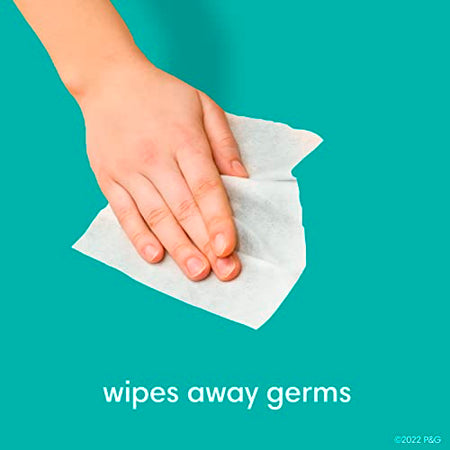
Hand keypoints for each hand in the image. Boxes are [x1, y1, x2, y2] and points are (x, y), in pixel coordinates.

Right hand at [78, 54, 247, 280]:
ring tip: (196, 272)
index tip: (230, 249)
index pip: (205, 188)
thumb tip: (242, 179)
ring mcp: (128, 170)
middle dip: (205, 244)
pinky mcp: (108, 179)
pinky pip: (124, 213)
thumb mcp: (203, 105)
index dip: (218, 220)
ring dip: (178, 247)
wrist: (109, 81)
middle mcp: (156, 157)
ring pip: (156, 216)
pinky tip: (155, 257)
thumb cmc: (162, 95)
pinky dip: (139, 237)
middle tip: (223, 272)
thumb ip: (223, 142)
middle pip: (184, 209)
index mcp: (184, 139)